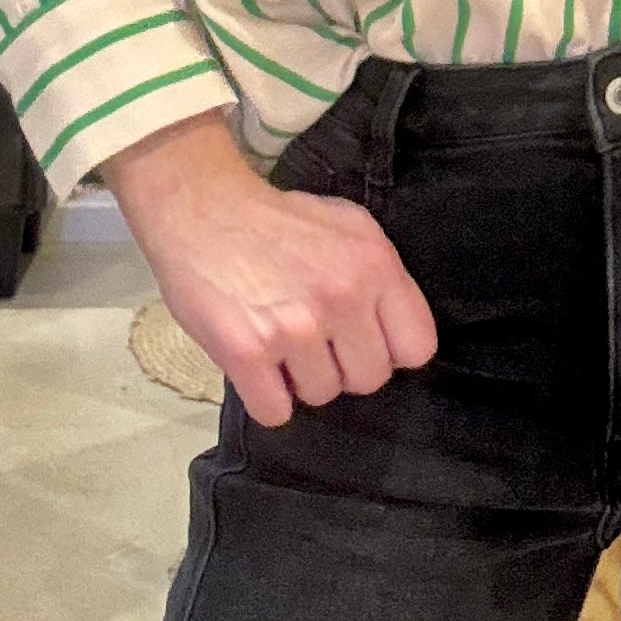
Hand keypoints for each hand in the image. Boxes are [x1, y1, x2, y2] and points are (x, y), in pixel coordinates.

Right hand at [103, 111, 437, 426]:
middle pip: (369, 380)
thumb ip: (380, 276)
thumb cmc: (277, 220)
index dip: (390, 350)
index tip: (365, 340)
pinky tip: (256, 365)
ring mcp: (295, 328)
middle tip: (314, 341)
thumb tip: (394, 329)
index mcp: (376, 266)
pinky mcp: (247, 353)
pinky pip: (274, 412)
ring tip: (278, 342)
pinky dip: (264, 398)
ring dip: (299, 379)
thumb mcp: (349, 227)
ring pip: (321, 396)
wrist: (202, 208)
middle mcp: (343, 298)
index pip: (418, 348)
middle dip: (343, 367)